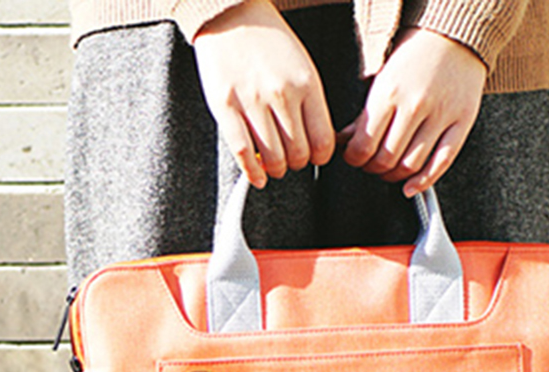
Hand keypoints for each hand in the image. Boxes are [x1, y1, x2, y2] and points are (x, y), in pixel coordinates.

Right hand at [193, 0, 335, 187]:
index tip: (313, 156)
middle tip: (291, 159)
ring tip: (274, 165)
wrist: (231, 13)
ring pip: (273, 159)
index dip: (320, 157)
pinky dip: (252, 172)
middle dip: (297, 164)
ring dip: (276, 170)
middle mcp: (281, 94)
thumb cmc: (270, 43)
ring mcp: (252, 101)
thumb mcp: (302, 66)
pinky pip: (242, 152)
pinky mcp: (225, 106)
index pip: (323, 141)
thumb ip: (311, 103)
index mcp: (306, 84)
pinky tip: (257, 178)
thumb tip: (319, 145)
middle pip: (298, 154)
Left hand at [339, 28, 486, 196]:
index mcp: (389, 92)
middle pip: (386, 159)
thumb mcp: (383, 79)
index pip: (365, 144)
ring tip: (389, 171)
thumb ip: (365, 114)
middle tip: (370, 165)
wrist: (454, 35)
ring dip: (394, 177)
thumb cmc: (416, 56)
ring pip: (411, 165)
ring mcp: (440, 115)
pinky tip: (411, 187)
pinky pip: (442, 162)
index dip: (355, 159)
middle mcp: (415, 105)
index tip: (354, 158)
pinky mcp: (461, 123)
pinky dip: (424, 182)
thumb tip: (344, 141)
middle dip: (372, 169)